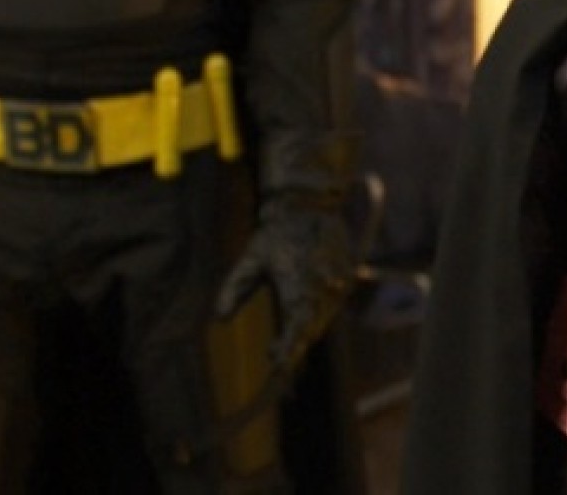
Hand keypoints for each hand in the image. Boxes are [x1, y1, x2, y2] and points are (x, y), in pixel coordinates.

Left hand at [214, 198, 352, 386]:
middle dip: (295, 342)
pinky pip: (334, 302)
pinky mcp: (347, 275)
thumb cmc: (276, 232)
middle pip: (311, 328)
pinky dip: (321, 311)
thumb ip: (234, 288)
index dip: (286, 351)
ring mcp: (338, 283)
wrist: (309, 203)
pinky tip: (307, 312)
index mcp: (299, 288)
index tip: (275, 364)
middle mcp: (322, 289)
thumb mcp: (251, 258)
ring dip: (308, 328)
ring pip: (324, 317)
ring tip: (290, 338)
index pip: (295, 331)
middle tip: (278, 355)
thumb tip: (218, 319)